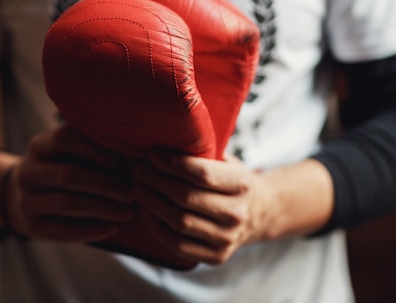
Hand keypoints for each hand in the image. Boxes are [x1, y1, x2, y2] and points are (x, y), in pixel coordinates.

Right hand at [5, 125, 134, 241]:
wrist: (25, 196)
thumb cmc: (62, 168)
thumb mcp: (69, 153)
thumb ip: (93, 149)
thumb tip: (132, 156)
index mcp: (39, 147)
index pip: (65, 140)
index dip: (94, 150)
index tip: (122, 160)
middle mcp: (27, 172)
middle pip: (69, 175)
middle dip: (105, 185)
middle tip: (131, 192)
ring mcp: (26, 201)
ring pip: (67, 204)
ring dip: (102, 209)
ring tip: (127, 212)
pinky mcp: (32, 227)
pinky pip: (63, 231)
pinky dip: (91, 230)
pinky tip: (113, 228)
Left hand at [132, 152, 275, 264]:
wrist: (258, 213)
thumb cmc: (230, 180)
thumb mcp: (225, 160)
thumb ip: (201, 152)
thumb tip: (161, 138)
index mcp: (242, 184)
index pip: (201, 174)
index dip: (171, 163)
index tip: (152, 154)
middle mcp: (237, 213)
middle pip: (185, 197)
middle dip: (155, 181)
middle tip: (137, 169)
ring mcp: (227, 238)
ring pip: (179, 222)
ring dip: (151, 203)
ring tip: (137, 188)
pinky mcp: (216, 256)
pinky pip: (177, 244)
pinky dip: (156, 228)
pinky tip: (145, 212)